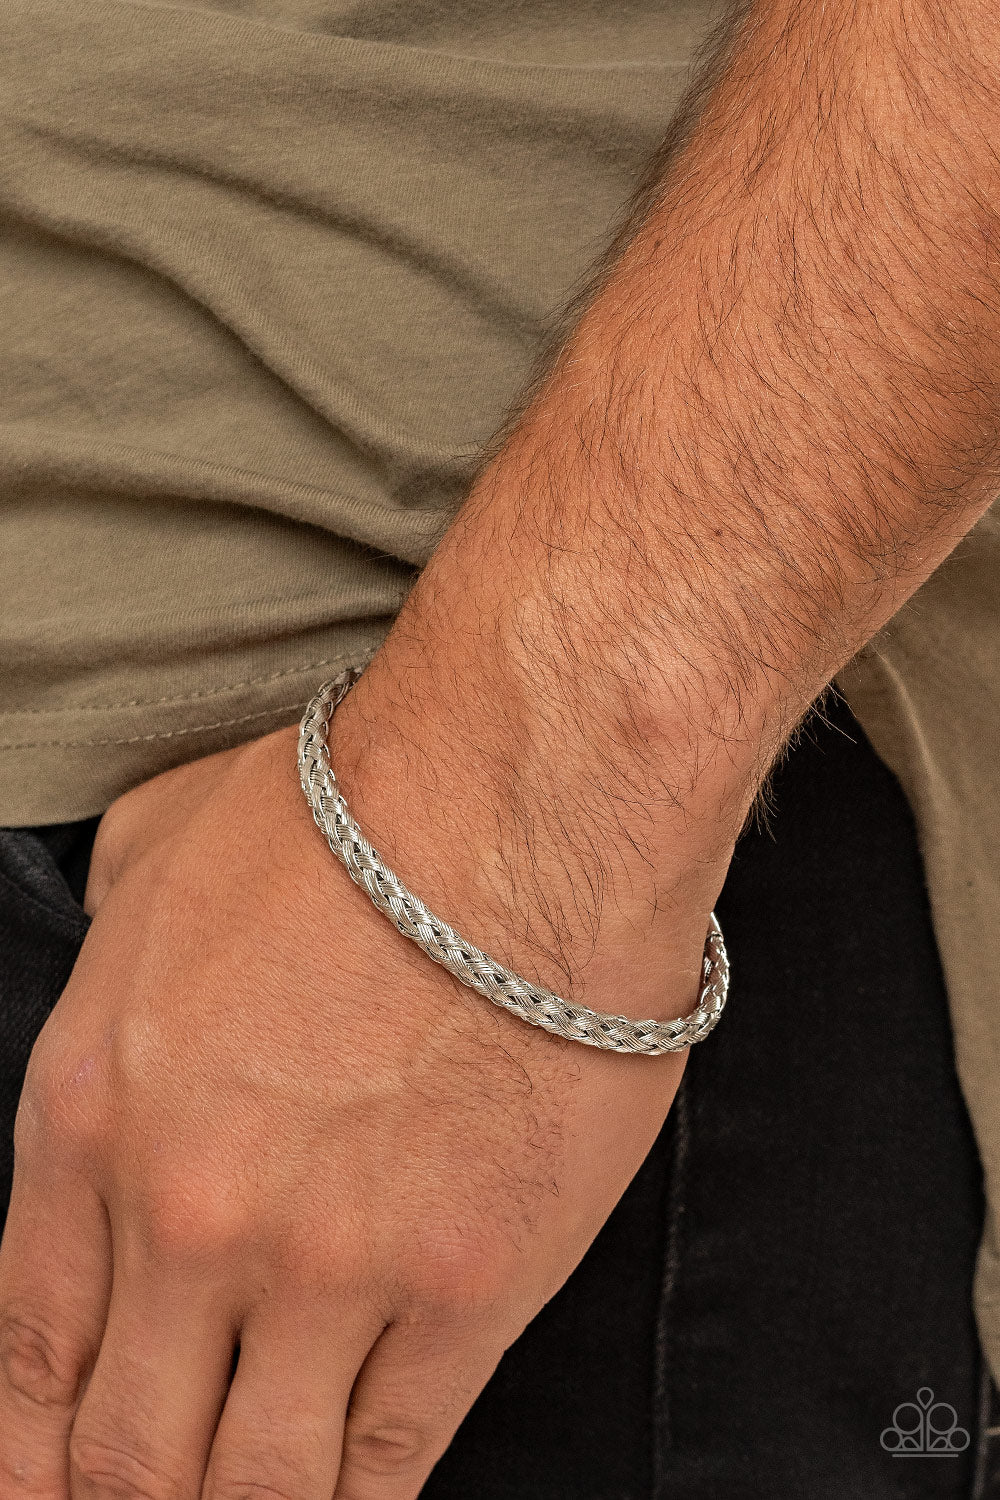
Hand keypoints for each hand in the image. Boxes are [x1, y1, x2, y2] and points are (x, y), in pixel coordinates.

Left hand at [0, 713, 706, 1498]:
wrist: (520, 809)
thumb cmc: (352, 812)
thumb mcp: (159, 848)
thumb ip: (106, 934)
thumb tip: (110, 941)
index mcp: (96, 1116)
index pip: (28, 1347)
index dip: (26, 1456)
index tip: (43, 1491)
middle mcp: (192, 1219)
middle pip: (126, 1451)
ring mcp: (330, 1267)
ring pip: (256, 1487)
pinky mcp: (466, 1289)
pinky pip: (394, 1457)